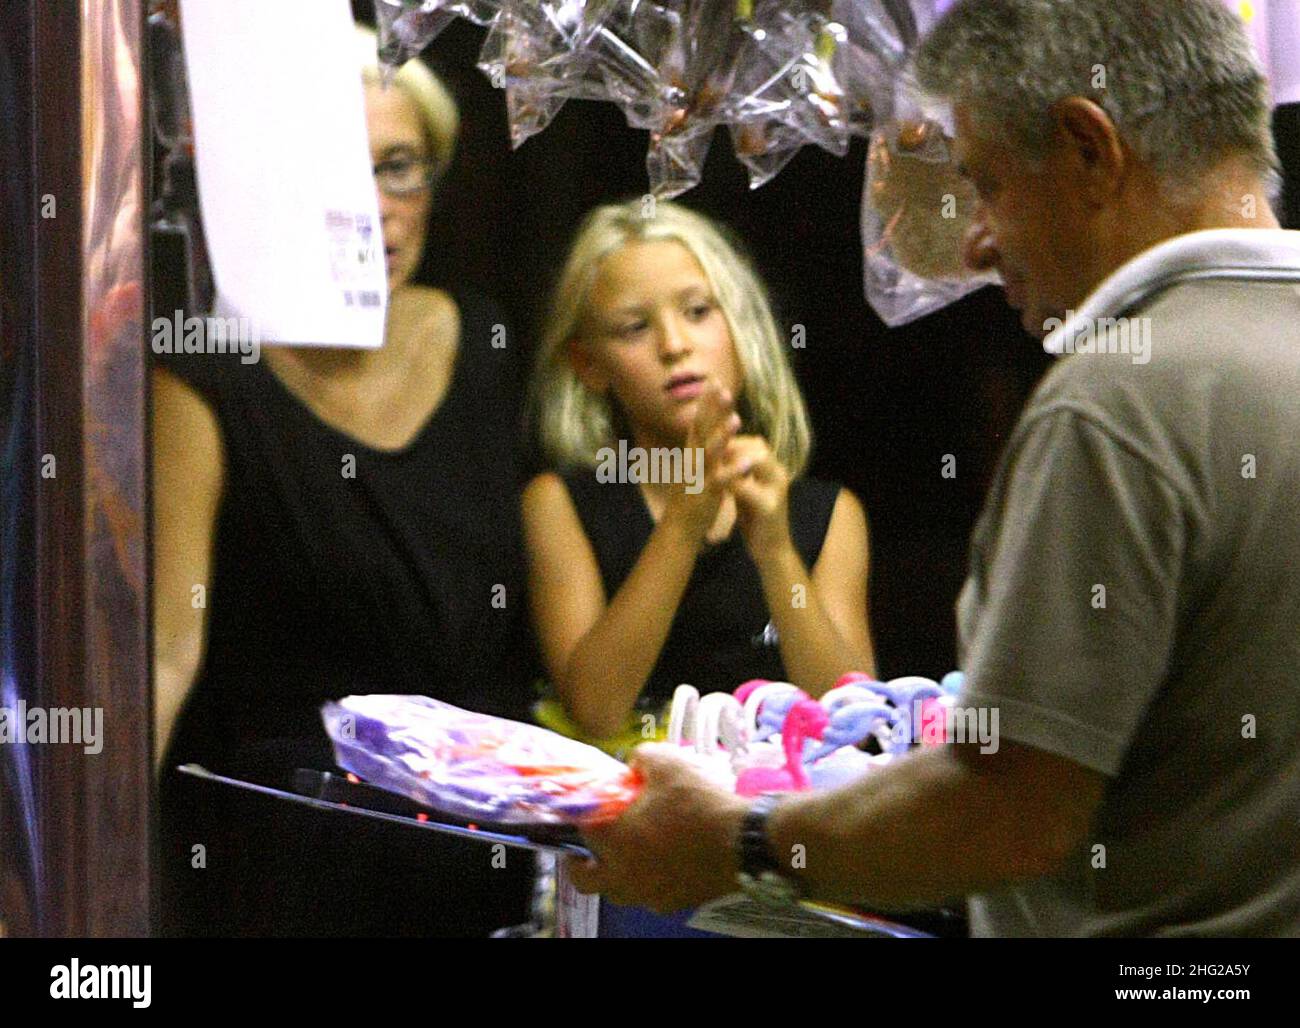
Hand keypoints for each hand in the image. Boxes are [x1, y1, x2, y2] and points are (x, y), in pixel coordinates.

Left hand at [568, 743, 748, 912]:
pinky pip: (647, 896)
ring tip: (626, 854)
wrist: (743, 842)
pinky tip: (661, 863)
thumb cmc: (700, 802)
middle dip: (579, 862)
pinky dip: (645, 882)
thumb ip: (642, 757)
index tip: (589, 806)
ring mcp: (647, 893)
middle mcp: (623, 873)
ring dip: (613, 874)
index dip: (583, 813)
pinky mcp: (672, 903)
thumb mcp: (668, 762)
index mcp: (614, 840)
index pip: (581, 827)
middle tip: (587, 847)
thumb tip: (634, 764)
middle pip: (585, 878)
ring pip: (616, 891)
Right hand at [663, 382, 741, 544]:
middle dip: (712, 410)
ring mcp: (698, 478)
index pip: (698, 423)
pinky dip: (734, 470)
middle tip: (722, 387)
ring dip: (722, 436)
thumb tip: (706, 431)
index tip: (715, 381)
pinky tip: (748, 460)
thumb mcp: (694, 470)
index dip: (706, 403)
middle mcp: (692, 462)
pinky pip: (721, 481)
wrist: (678, 531)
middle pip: (701, 431)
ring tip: (736, 418)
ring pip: (710, 454)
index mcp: (691, 455)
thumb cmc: (689, 500)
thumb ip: (701, 451)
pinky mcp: (706, 495)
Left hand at [722, 435, 791, 559]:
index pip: (757, 444)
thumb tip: (723, 453)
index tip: (712, 440)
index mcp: (775, 471)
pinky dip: (731, 482)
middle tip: (708, 447)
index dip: (735, 439)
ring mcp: (777, 491)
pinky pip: (748, 487)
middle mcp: (779, 476)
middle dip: (733, 444)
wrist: (771, 551)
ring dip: (732, 458)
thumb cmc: (756, 520)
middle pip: (759, 447)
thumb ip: (740, 473)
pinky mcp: (770, 507)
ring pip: (757, 461)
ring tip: (710, 460)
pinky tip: (715, 483)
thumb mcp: (748, 491)